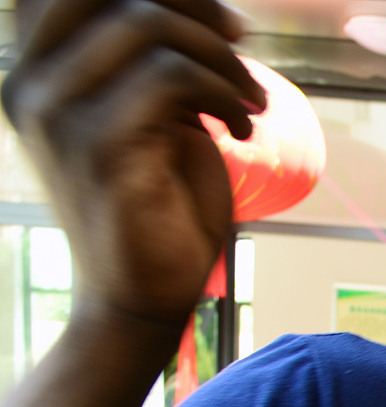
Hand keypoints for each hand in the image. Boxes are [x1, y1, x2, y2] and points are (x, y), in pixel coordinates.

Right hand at [3, 0, 265, 331]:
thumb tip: (200, 9)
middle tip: (240, 44)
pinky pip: (169, 76)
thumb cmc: (162, 204)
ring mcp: (56, 112)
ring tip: (249, 101)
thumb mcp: (156, 113)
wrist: (146, 293)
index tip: (221, 21)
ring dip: (220, 57)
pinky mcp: (97, 144)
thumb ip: (157, 59)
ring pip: (145, 24)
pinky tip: (242, 126)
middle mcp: (31, 83)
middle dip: (190, 5)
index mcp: (37, 70)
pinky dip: (222, 91)